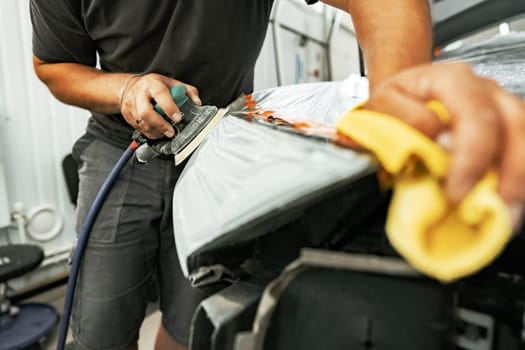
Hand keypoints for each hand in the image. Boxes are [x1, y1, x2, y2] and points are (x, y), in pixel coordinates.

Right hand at [119, 73, 200, 138]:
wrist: (130, 86)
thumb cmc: (154, 85)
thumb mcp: (172, 83)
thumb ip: (187, 91)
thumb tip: (197, 102)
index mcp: (153, 84)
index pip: (160, 95)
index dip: (169, 108)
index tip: (178, 118)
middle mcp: (139, 93)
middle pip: (146, 112)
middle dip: (160, 125)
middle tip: (171, 132)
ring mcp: (131, 104)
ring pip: (141, 123)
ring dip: (155, 131)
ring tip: (165, 133)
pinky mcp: (127, 114)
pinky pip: (138, 128)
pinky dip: (149, 133)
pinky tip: (156, 132)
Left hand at [363, 62, 524, 227]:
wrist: (402, 97)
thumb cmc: (394, 103)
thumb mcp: (382, 106)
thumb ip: (406, 121)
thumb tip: (437, 141)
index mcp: (451, 79)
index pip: (475, 115)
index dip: (471, 157)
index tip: (456, 192)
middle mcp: (484, 89)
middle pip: (513, 124)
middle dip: (508, 171)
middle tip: (490, 208)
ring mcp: (500, 107)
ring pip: (524, 137)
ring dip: (519, 177)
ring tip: (506, 212)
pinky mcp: (506, 128)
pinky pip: (521, 150)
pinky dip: (517, 177)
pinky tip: (506, 201)